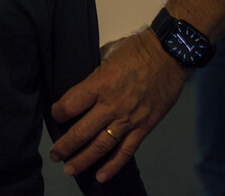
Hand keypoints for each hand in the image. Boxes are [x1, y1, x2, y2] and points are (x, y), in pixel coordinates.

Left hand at [49, 28, 187, 182]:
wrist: (170, 54)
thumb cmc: (138, 49)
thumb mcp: (108, 52)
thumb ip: (95, 72)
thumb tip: (84, 83)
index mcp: (100, 82)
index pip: (70, 105)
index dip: (58, 112)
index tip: (56, 115)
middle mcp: (111, 104)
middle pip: (82, 131)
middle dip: (65, 146)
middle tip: (54, 155)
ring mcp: (128, 119)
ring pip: (101, 146)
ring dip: (83, 160)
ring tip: (69, 169)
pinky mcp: (144, 127)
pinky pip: (126, 151)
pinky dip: (113, 166)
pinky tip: (100, 176)